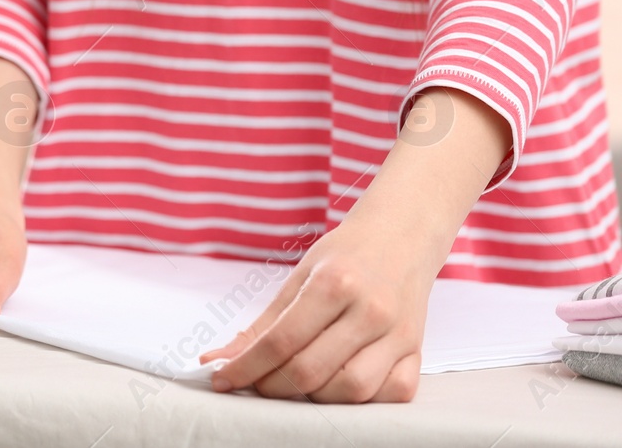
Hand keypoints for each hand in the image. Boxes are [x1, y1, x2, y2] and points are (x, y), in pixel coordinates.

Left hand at [199, 215, 428, 402]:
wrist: (402, 236)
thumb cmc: (345, 255)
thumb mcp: (299, 276)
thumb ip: (262, 324)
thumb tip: (218, 359)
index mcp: (334, 283)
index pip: (281, 341)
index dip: (246, 367)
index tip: (221, 379)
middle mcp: (370, 310)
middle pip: (312, 370)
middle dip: (273, 386)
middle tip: (256, 382)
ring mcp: (399, 333)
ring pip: (353, 390)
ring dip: (315, 397)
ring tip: (296, 382)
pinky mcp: (417, 350)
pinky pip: (391, 393)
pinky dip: (361, 399)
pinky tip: (338, 383)